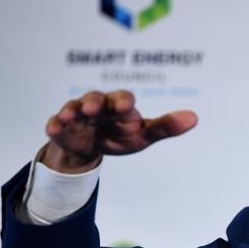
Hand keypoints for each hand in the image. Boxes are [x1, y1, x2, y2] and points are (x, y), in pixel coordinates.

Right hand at [42, 90, 197, 172]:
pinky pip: (57, 123)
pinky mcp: (62, 126)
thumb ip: (166, 127)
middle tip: (93, 108)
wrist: (92, 147)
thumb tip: (194, 118)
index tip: (126, 106)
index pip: (124, 99)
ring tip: (70, 116)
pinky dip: (55, 125)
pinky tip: (53, 129)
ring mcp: (78, 115)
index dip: (124, 102)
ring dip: (72, 111)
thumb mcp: (144, 134)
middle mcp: (99, 105)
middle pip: (97, 99)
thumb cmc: (122, 135)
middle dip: (95, 103)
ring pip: (74, 108)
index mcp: (121, 106)